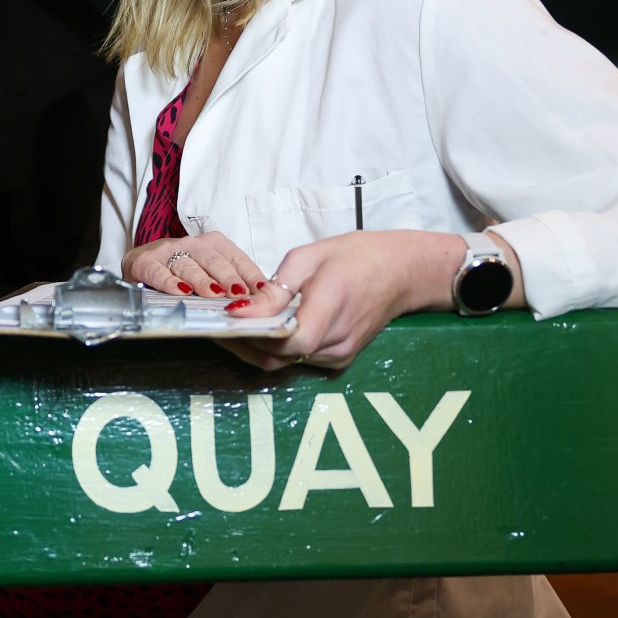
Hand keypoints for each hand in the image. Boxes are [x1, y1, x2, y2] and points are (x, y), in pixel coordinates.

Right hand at [122, 229, 265, 298]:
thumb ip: (232, 283)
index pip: (236, 258)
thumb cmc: (181, 271)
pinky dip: (169, 282)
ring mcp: (167, 251)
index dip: (250, 274)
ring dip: (202, 280)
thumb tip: (259, 301)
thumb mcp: (208, 271)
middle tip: (239, 294)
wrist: (140, 263)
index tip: (261, 290)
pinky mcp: (144, 262)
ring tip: (213, 294)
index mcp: (213, 244)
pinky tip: (180, 292)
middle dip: (228, 278)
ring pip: (188, 265)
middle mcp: (191, 244)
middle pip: (214, 260)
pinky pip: (158, 272)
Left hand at [221, 230, 520, 370]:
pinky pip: (299, 358)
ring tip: (234, 324)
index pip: (279, 342)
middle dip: (241, 345)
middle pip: (276, 358)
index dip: (245, 336)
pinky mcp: (339, 358)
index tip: (218, 322)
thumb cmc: (358, 256)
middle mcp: (333, 345)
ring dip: (257, 347)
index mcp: (327, 314)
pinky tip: (264, 328)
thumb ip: (275, 290)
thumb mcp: (310, 258)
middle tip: (213, 326)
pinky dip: (277, 347)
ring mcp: (338, 356)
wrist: (404, 271)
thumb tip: (240, 311)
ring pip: (285, 362)